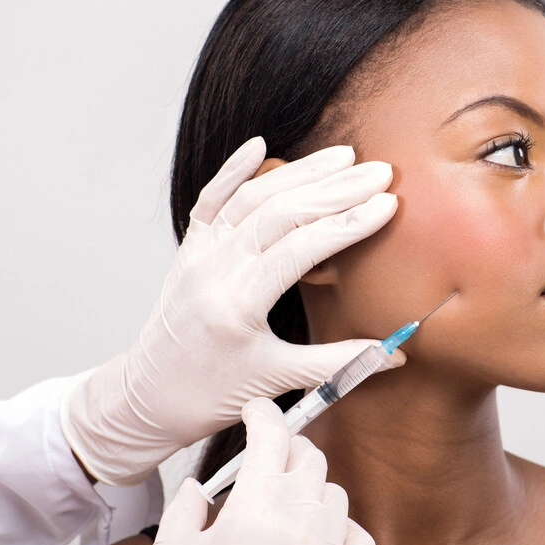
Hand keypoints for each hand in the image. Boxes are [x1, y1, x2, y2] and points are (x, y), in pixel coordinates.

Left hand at [61, 137, 403, 484]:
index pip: (301, 249)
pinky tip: (260, 145)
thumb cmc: (210, 396)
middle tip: (380, 173)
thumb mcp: (278, 381)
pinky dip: (234, 170)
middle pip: (280, 214)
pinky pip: (210, 200)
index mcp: (236, 306)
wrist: (147, 399)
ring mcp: (197, 255)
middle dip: (336, 189)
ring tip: (345, 156)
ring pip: (250, 198)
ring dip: (300, 173)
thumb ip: (339, 362)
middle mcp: (212, 271)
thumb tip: (397, 353)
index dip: (349, 224)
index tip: (388, 205)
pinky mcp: (189, 250)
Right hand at [144, 398, 374, 544]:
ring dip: (311, 492)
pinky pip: (356, 534)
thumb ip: (182, 514)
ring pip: (333, 493)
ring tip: (286, 513)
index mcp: (254, 510)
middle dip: (287, 452)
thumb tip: (198, 487)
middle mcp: (300, 522)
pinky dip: (339, 530)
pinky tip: (316, 543)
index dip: (263, 416)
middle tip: (268, 463)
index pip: (269, 439)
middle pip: (308, 458)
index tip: (257, 411)